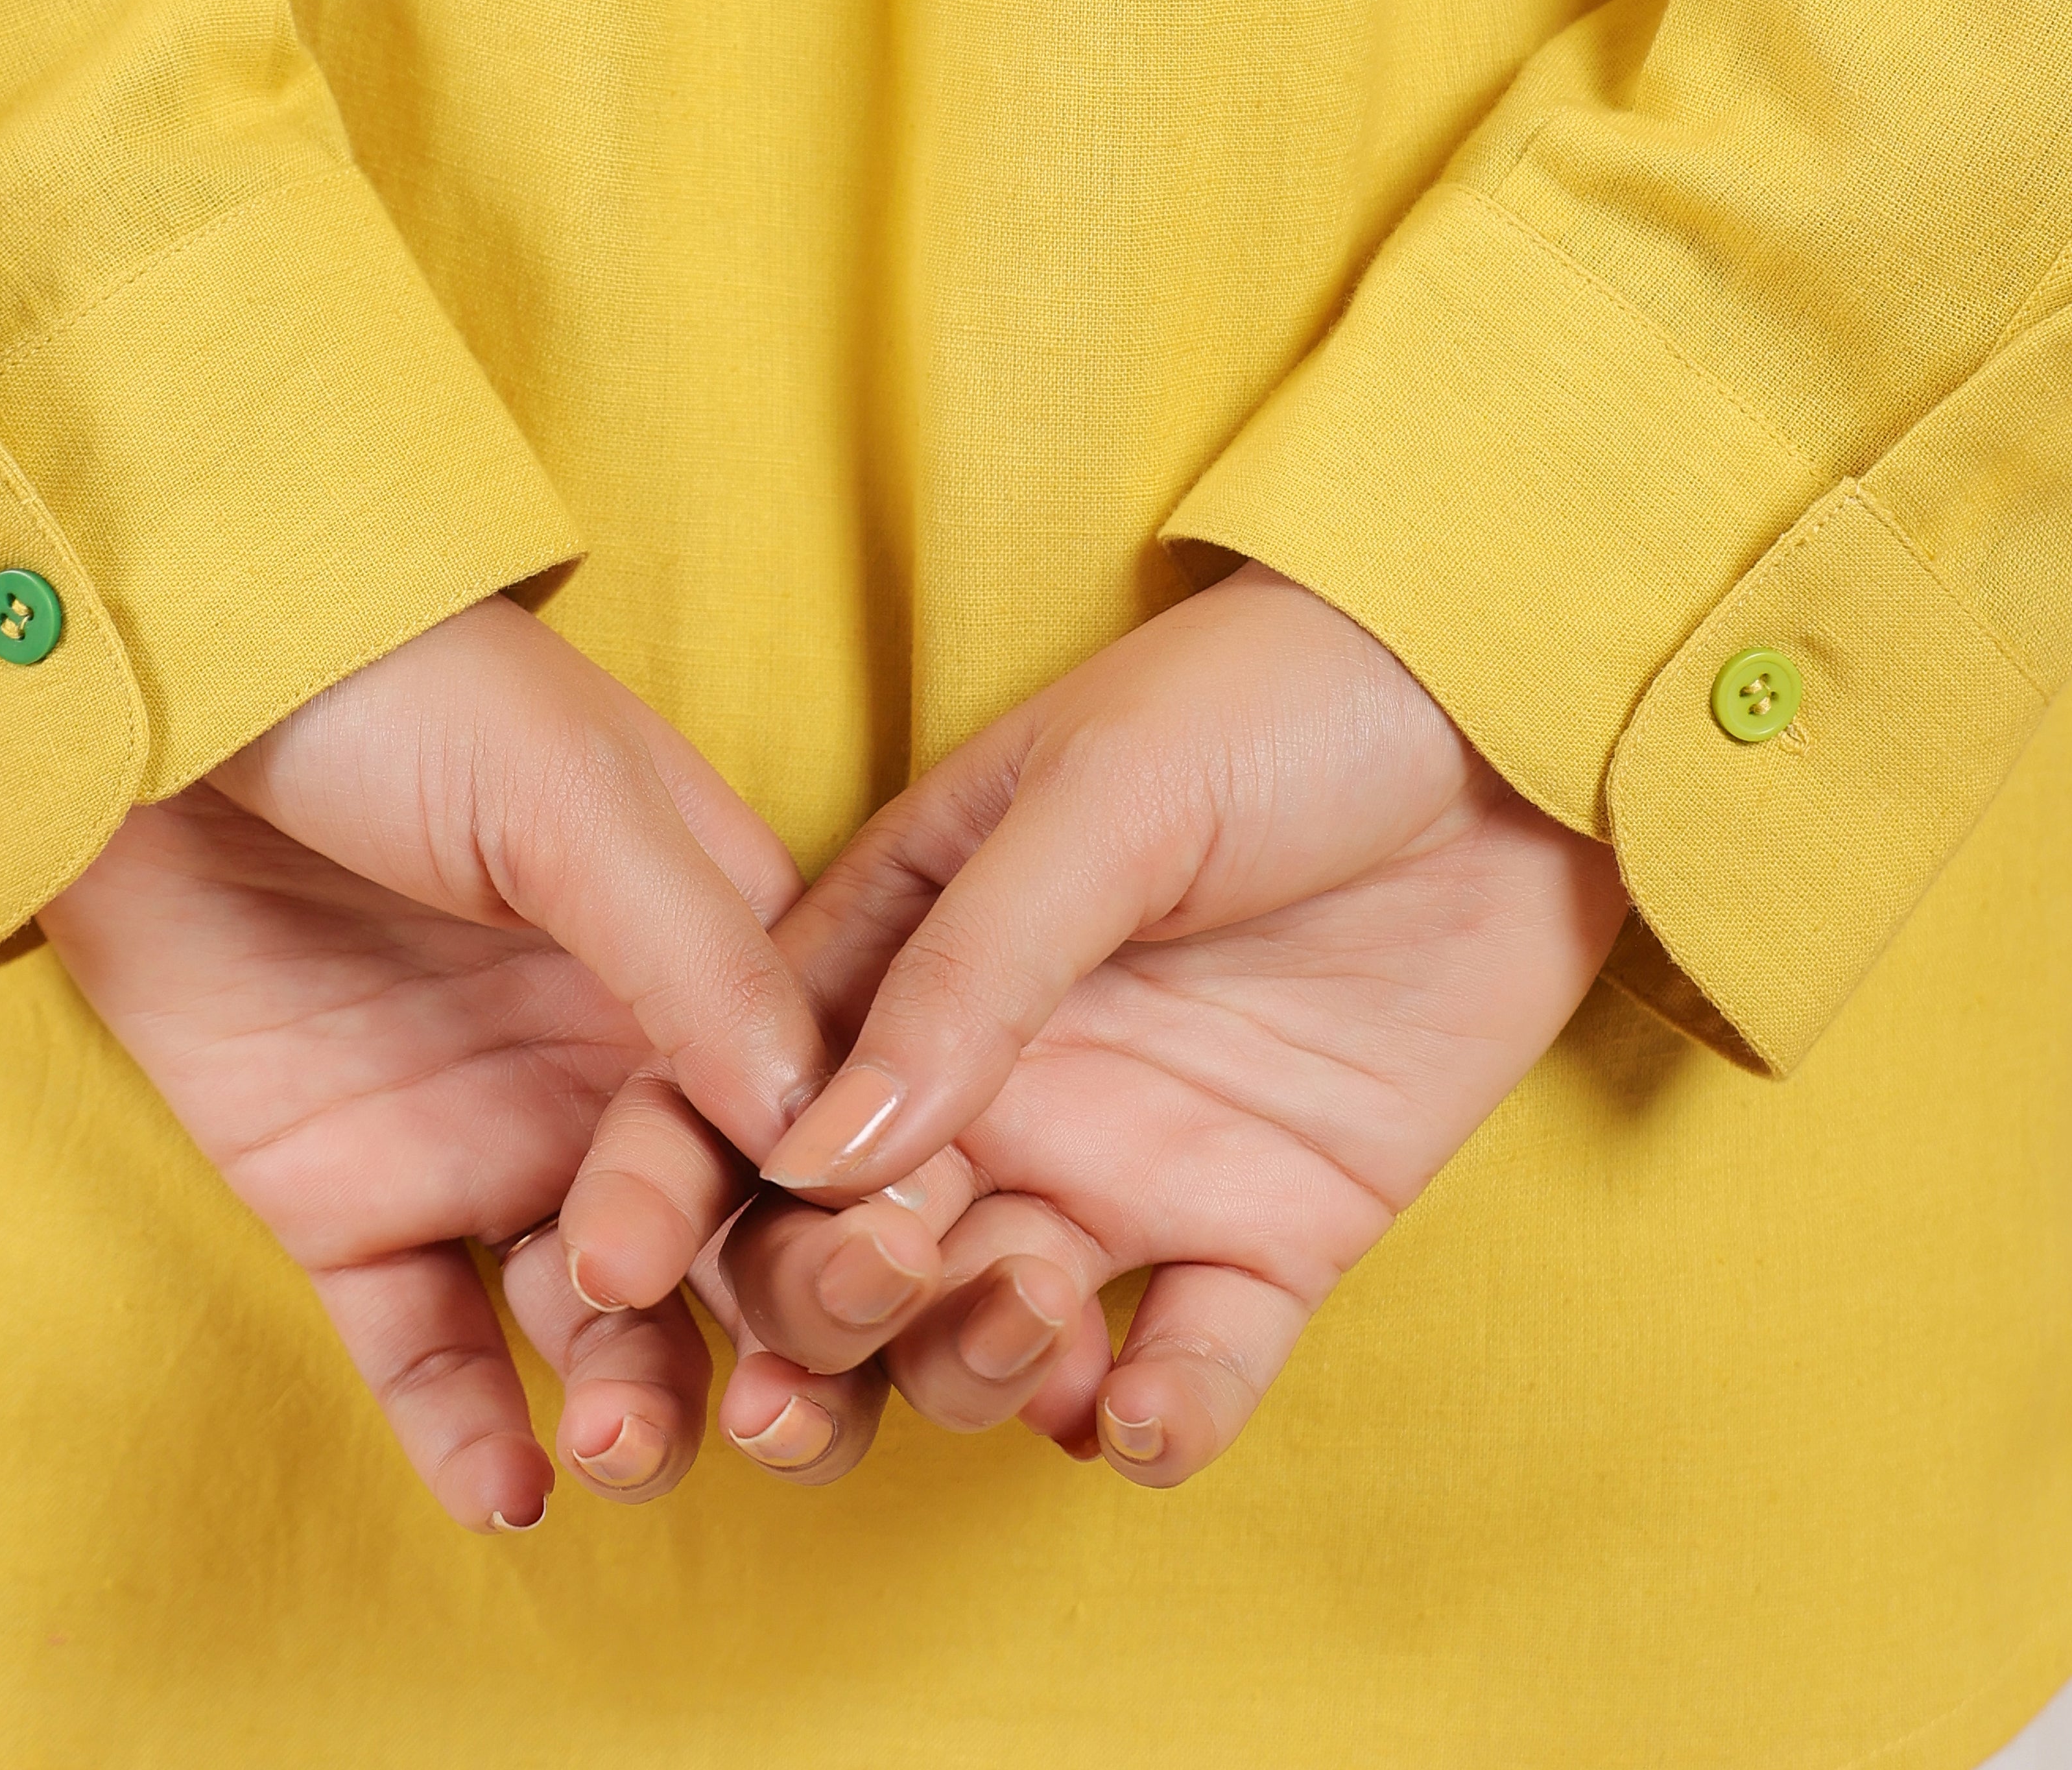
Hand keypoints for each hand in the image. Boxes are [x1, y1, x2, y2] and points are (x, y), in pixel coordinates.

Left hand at [43, 594, 858, 1529]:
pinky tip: (509, 1493)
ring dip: (633, 1404)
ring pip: (600, 1328)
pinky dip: (473, 1435)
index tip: (887, 1298)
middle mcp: (617, 1068)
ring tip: (616, 1443)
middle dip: (770, 1345)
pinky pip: (431, 1350)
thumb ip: (690, 959)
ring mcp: (488, 1139)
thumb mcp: (569, 802)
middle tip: (770, 1411)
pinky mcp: (352, 1202)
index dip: (857, 1215)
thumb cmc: (398, 696)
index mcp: (711, 957)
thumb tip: (820, 1126)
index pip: (813, 1120)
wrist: (173, 690)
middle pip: (731, 1250)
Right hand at [562, 571, 1626, 1489]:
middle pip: (845, 1245)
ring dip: (979, 1365)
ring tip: (1040, 1318)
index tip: (618, 1279)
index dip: (668, 1189)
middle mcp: (996, 1080)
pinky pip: (1189, 1367)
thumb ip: (970, 972)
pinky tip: (1146, 1418)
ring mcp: (1127, 1163)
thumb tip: (824, 1152)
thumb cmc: (1278, 703)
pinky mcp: (1269, 1232)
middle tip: (863, 1305)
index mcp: (909, 950)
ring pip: (989, 1333)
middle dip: (821, 1309)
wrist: (1506, 720)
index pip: (746, 1090)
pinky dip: (1158, 1420)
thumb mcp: (1106, 801)